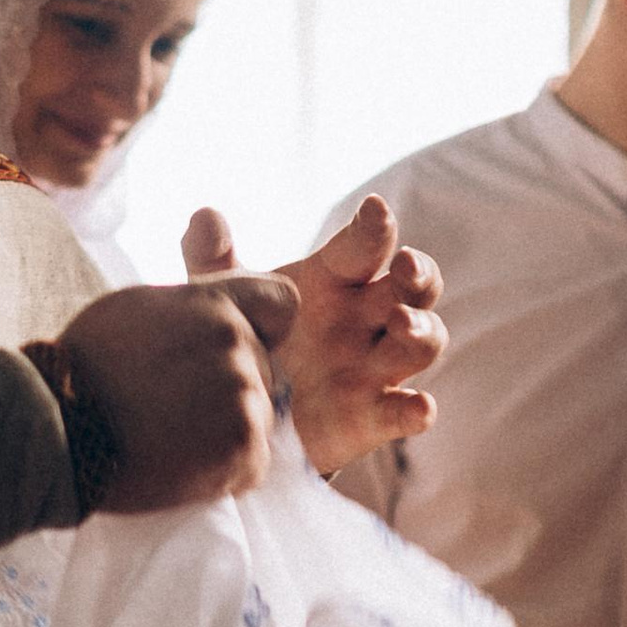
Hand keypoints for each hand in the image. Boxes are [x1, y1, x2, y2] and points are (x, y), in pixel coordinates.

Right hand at [54, 277, 295, 512]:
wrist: (57, 427)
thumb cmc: (82, 369)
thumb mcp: (136, 309)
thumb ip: (191, 308)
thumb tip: (223, 316)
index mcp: (213, 302)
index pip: (281, 302)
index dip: (266, 331)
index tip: (240, 353)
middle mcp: (235, 340)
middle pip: (267, 373)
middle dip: (233, 393)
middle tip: (176, 411)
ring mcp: (242, 393)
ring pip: (259, 421)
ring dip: (226, 437)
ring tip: (172, 442)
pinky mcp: (241, 445)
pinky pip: (252, 465)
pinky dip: (223, 475)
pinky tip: (180, 468)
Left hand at [184, 194, 445, 476]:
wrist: (247, 414)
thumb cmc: (253, 339)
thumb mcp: (231, 301)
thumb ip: (214, 261)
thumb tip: (204, 216)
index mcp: (337, 280)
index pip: (365, 246)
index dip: (375, 227)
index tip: (374, 210)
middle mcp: (368, 319)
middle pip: (413, 287)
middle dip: (418, 272)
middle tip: (405, 264)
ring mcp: (376, 368)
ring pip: (422, 343)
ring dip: (422, 331)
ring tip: (403, 324)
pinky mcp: (372, 416)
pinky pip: (403, 411)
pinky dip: (415, 411)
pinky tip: (418, 408)